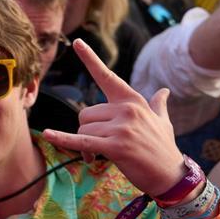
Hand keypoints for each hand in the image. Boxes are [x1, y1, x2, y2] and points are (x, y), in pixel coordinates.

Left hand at [42, 39, 184, 196]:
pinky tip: (48, 135)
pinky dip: (63, 139)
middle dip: (87, 131)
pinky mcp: (116, 146)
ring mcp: (121, 128)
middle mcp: (126, 110)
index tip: (77, 42)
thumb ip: (158, 104)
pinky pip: (82, 141)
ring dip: (84, 146)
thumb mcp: (162, 121)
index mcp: (133, 100)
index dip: (90, 59)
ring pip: (83, 130)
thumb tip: (164, 91)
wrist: (171, 175)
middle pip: (85, 114)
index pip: (107, 76)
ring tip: (99, 156)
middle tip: (99, 146)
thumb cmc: (163, 148)